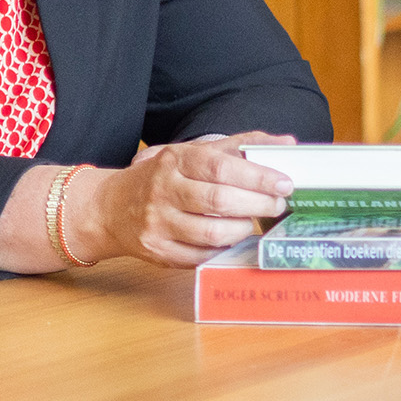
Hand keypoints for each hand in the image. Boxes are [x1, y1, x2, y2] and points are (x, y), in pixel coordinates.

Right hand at [68, 131, 295, 267]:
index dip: (257, 176)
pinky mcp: (157, 251)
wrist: (112, 207)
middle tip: (277, 204)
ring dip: (242, 229)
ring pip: (211, 233)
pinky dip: (222, 248)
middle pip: (219, 201)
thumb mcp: (195, 152)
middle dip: (257, 205)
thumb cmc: (165, 176)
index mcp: (175, 160)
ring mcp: (157, 223)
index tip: (284, 183)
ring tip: (252, 221)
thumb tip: (287, 145)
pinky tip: (230, 238)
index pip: (221, 167)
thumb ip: (242, 146)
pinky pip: (200, 256)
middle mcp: (163, 190)